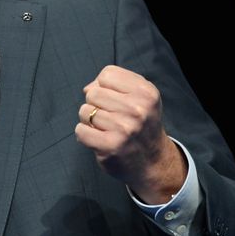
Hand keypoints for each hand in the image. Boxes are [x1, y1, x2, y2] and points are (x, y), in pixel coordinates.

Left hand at [75, 65, 186, 203]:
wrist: (153, 161)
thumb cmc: (141, 124)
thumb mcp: (140, 97)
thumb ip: (115, 84)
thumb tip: (87, 88)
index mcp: (146, 92)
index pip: (107, 74)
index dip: (105, 86)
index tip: (116, 99)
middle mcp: (138, 109)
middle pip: (93, 93)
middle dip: (96, 104)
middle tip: (111, 117)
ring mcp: (124, 128)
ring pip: (85, 111)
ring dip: (90, 120)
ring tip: (107, 129)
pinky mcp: (111, 146)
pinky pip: (80, 130)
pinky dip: (85, 134)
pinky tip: (99, 139)